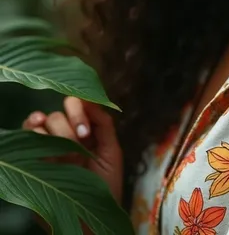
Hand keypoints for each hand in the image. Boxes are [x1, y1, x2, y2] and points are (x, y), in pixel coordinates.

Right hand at [23, 97, 123, 224]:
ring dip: (55, 130)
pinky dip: (32, 126)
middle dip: (70, 124)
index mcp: (86, 130)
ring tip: (65, 148)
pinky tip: (37, 125)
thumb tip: (92, 96)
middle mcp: (67, 134)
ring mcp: (50, 145)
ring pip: (45, 121)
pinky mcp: (35, 156)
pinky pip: (29, 133)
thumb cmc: (105, 187)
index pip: (79, 104)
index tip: (85, 130)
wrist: (91, 220)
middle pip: (61, 111)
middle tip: (80, 140)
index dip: (80, 109)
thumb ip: (103, 123)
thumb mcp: (111, 152)